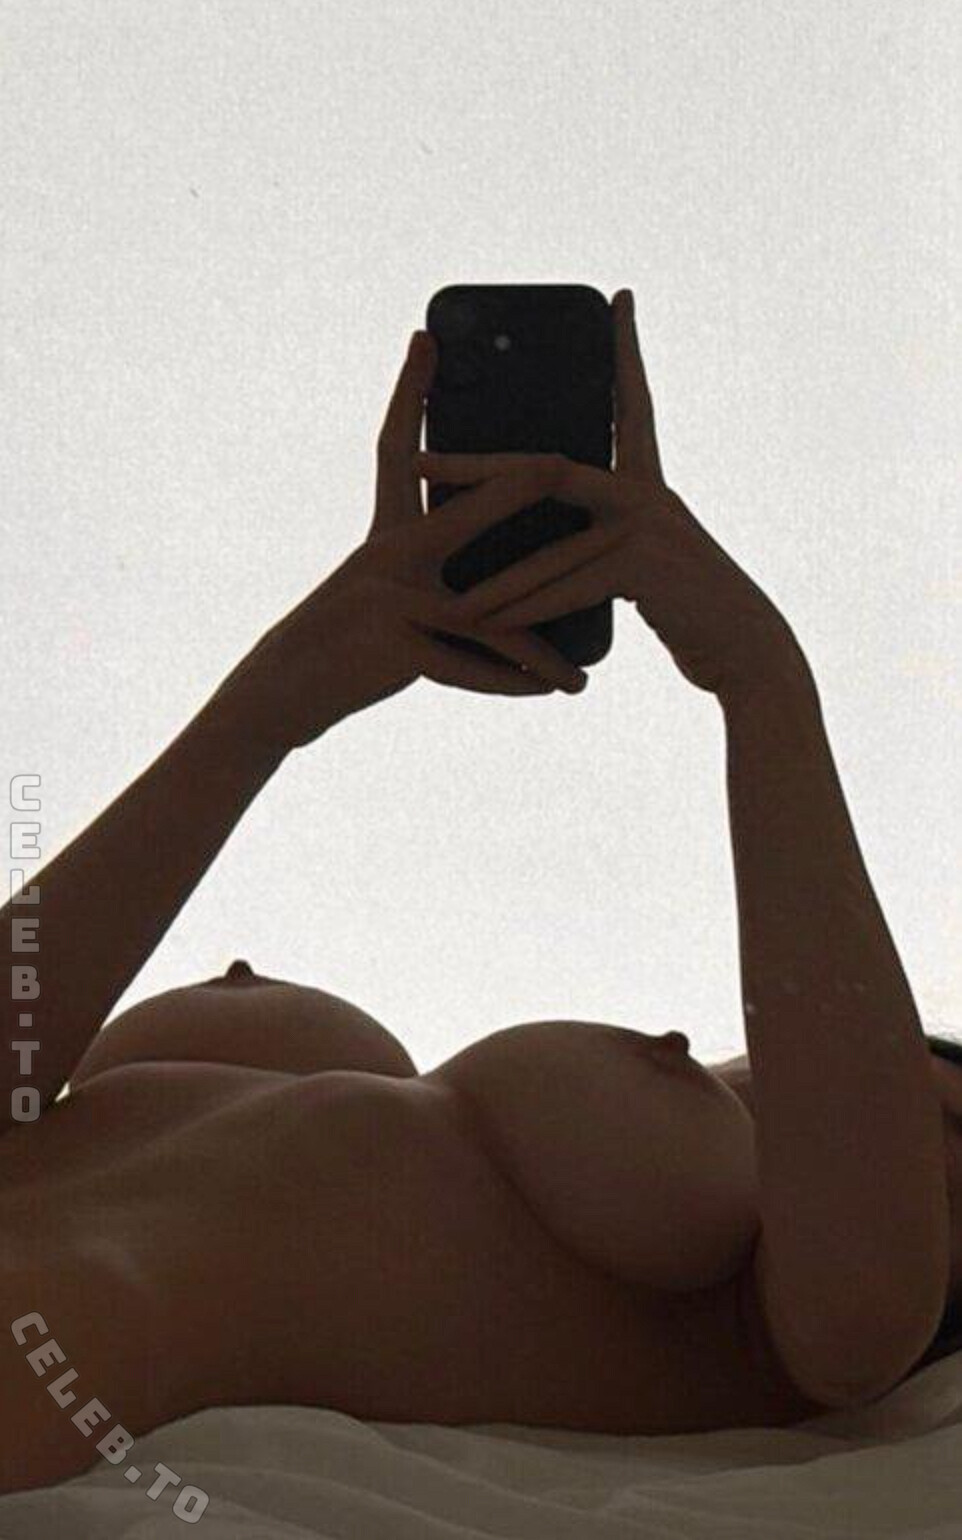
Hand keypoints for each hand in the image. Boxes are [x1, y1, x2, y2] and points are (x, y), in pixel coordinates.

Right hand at [211, 331, 589, 754]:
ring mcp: (391, 600)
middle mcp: (387, 557)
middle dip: (515, 487)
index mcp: (387, 534)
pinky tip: (558, 685)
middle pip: (464, 515)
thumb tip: (503, 576)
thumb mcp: (387, 594)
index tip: (423, 339)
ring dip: (543, 634)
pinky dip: (517, 679)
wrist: (288, 689)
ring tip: (591, 646)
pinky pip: (474, 665)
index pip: (398, 451)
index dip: (409, 394)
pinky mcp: (396, 647)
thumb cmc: (348, 641)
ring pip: (488, 611)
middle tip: (563, 460)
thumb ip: (435, 575)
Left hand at [414, 292, 806, 703]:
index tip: (621, 300)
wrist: (746, 648)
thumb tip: (552, 518)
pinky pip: (568, 586)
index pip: (632, 404)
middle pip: (546, 469)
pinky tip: (489, 623)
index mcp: (647, 482)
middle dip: (475, 467)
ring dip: (494, 577)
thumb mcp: (644, 559)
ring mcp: (648, 524)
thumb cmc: (691, 607)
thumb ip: (604, 536)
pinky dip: (527, 610)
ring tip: (439, 582)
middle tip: (415, 456)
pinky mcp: (646, 564)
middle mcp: (648, 492)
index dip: (627, 352)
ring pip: (550, 548)